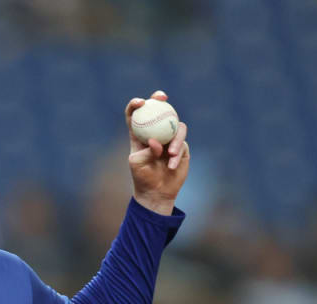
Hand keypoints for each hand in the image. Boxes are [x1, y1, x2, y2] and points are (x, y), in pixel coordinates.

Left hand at [126, 91, 189, 214]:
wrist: (157, 191)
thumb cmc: (142, 177)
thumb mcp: (138, 164)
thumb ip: (146, 150)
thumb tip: (155, 140)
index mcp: (138, 134)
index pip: (134, 114)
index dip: (135, 104)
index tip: (140, 102)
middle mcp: (155, 132)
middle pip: (158, 110)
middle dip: (159, 98)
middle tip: (163, 98)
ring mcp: (170, 138)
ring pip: (175, 126)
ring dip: (174, 138)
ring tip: (170, 153)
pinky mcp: (182, 147)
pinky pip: (182, 144)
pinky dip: (177, 154)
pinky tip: (172, 164)